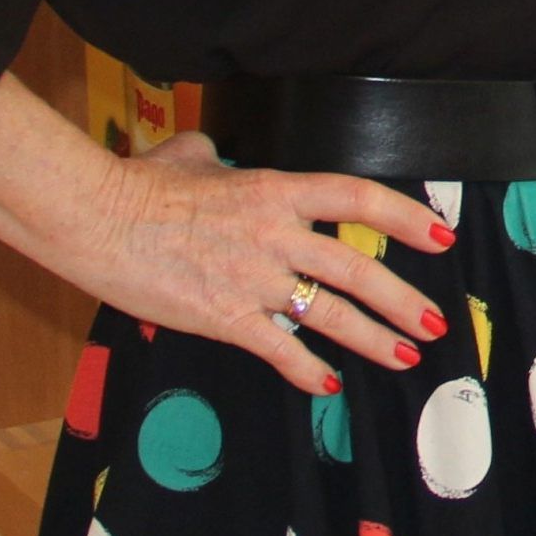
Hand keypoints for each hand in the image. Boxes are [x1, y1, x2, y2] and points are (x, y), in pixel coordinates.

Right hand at [76, 133, 455, 395]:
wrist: (95, 219)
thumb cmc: (136, 184)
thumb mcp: (186, 155)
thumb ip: (211, 154)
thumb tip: (209, 150)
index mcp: (275, 189)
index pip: (358, 199)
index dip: (406, 218)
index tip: (440, 235)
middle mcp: (275, 234)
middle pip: (357, 268)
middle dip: (403, 300)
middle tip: (435, 322)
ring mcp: (253, 278)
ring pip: (331, 313)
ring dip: (374, 339)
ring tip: (406, 357)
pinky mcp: (224, 317)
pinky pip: (278, 347)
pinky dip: (305, 369)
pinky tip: (326, 384)